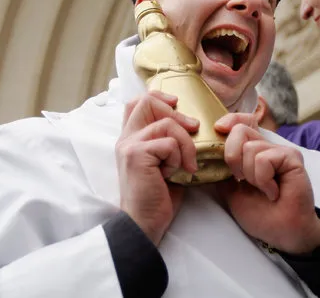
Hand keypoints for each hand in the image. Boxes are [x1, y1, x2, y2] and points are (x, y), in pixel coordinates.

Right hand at [115, 91, 198, 245]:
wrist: (145, 223)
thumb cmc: (158, 197)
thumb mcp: (165, 163)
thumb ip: (169, 142)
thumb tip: (194, 124)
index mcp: (131, 138)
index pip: (138, 101)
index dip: (160, 96)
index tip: (177, 105)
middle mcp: (126, 138)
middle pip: (147, 100)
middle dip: (177, 113)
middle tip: (193, 129)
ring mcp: (129, 145)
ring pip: (166, 123)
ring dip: (185, 144)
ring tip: (185, 165)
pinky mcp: (136, 155)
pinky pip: (169, 143)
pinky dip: (179, 157)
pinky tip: (175, 174)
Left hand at [214, 113, 319, 254]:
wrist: (282, 233)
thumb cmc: (260, 213)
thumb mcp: (231, 189)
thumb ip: (222, 170)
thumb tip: (206, 156)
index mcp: (253, 151)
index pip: (241, 122)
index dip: (229, 121)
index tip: (218, 129)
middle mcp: (267, 147)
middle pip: (240, 130)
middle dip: (233, 158)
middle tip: (243, 180)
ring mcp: (281, 151)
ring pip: (250, 148)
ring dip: (250, 175)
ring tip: (263, 190)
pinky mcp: (292, 157)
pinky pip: (264, 158)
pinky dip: (263, 178)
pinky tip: (273, 192)